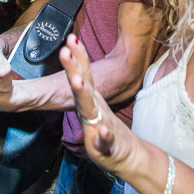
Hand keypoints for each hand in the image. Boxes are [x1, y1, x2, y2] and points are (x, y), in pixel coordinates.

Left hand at [60, 33, 141, 177]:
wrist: (129, 156)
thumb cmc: (104, 131)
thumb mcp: (90, 111)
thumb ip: (83, 94)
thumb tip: (73, 74)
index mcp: (91, 100)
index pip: (83, 74)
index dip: (77, 57)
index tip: (70, 38)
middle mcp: (96, 108)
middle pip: (84, 84)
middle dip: (74, 67)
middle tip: (65, 50)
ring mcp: (102, 124)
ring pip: (91, 108)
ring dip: (84, 94)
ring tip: (78, 81)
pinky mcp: (107, 145)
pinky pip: (105, 139)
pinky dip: (104, 135)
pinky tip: (103, 130)